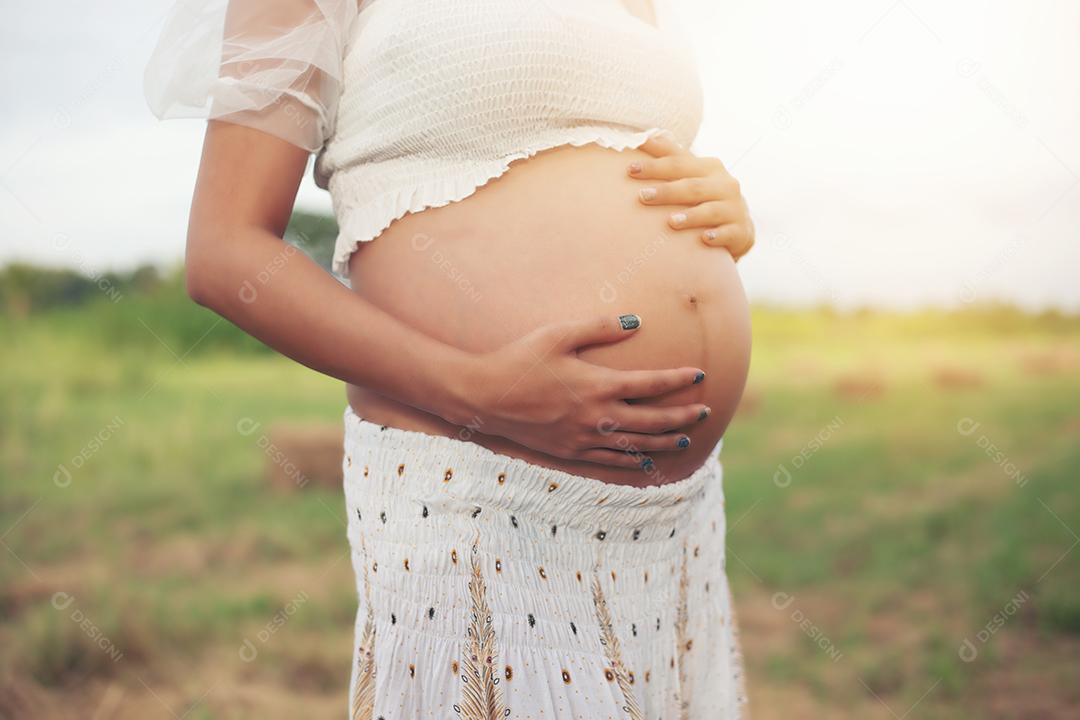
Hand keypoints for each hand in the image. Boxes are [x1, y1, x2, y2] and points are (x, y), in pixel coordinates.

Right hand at [462, 314, 709, 469]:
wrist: (486, 397)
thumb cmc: (521, 360)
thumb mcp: (559, 335)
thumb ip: (600, 328)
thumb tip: (636, 322)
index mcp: (599, 386)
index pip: (651, 384)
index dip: (678, 380)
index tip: (699, 374)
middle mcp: (598, 417)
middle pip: (653, 421)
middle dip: (683, 416)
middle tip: (706, 411)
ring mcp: (585, 438)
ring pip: (637, 445)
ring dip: (665, 441)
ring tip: (686, 438)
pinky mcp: (571, 452)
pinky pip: (610, 461)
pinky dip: (633, 462)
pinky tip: (647, 461)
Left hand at [628, 131, 755, 260]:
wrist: (738, 227)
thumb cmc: (705, 197)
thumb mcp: (692, 175)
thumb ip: (672, 157)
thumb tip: (642, 136)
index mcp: (709, 167)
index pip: (679, 163)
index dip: (655, 166)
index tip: (630, 169)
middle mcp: (724, 184)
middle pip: (692, 186)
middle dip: (667, 191)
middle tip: (642, 196)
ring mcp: (734, 208)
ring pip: (710, 210)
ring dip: (691, 216)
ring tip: (671, 221)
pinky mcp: (740, 231)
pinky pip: (728, 233)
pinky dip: (717, 236)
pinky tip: (704, 239)